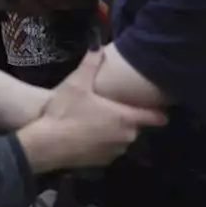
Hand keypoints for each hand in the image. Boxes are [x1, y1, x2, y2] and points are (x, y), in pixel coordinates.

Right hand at [18, 51, 166, 173]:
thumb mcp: (76, 84)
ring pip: (121, 138)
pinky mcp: (103, 162)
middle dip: (127, 118)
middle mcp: (127, 136)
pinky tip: (85, 135)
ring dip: (114, 131)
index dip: (159, 110)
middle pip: (136, 125)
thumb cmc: (65, 112)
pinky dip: (102, 143)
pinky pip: (109, 149)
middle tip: (110, 107)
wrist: (46, 145)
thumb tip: (98, 43)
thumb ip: (90, 64)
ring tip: (96, 122)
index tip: (157, 105)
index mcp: (126, 117)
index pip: (157, 117)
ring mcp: (116, 151)